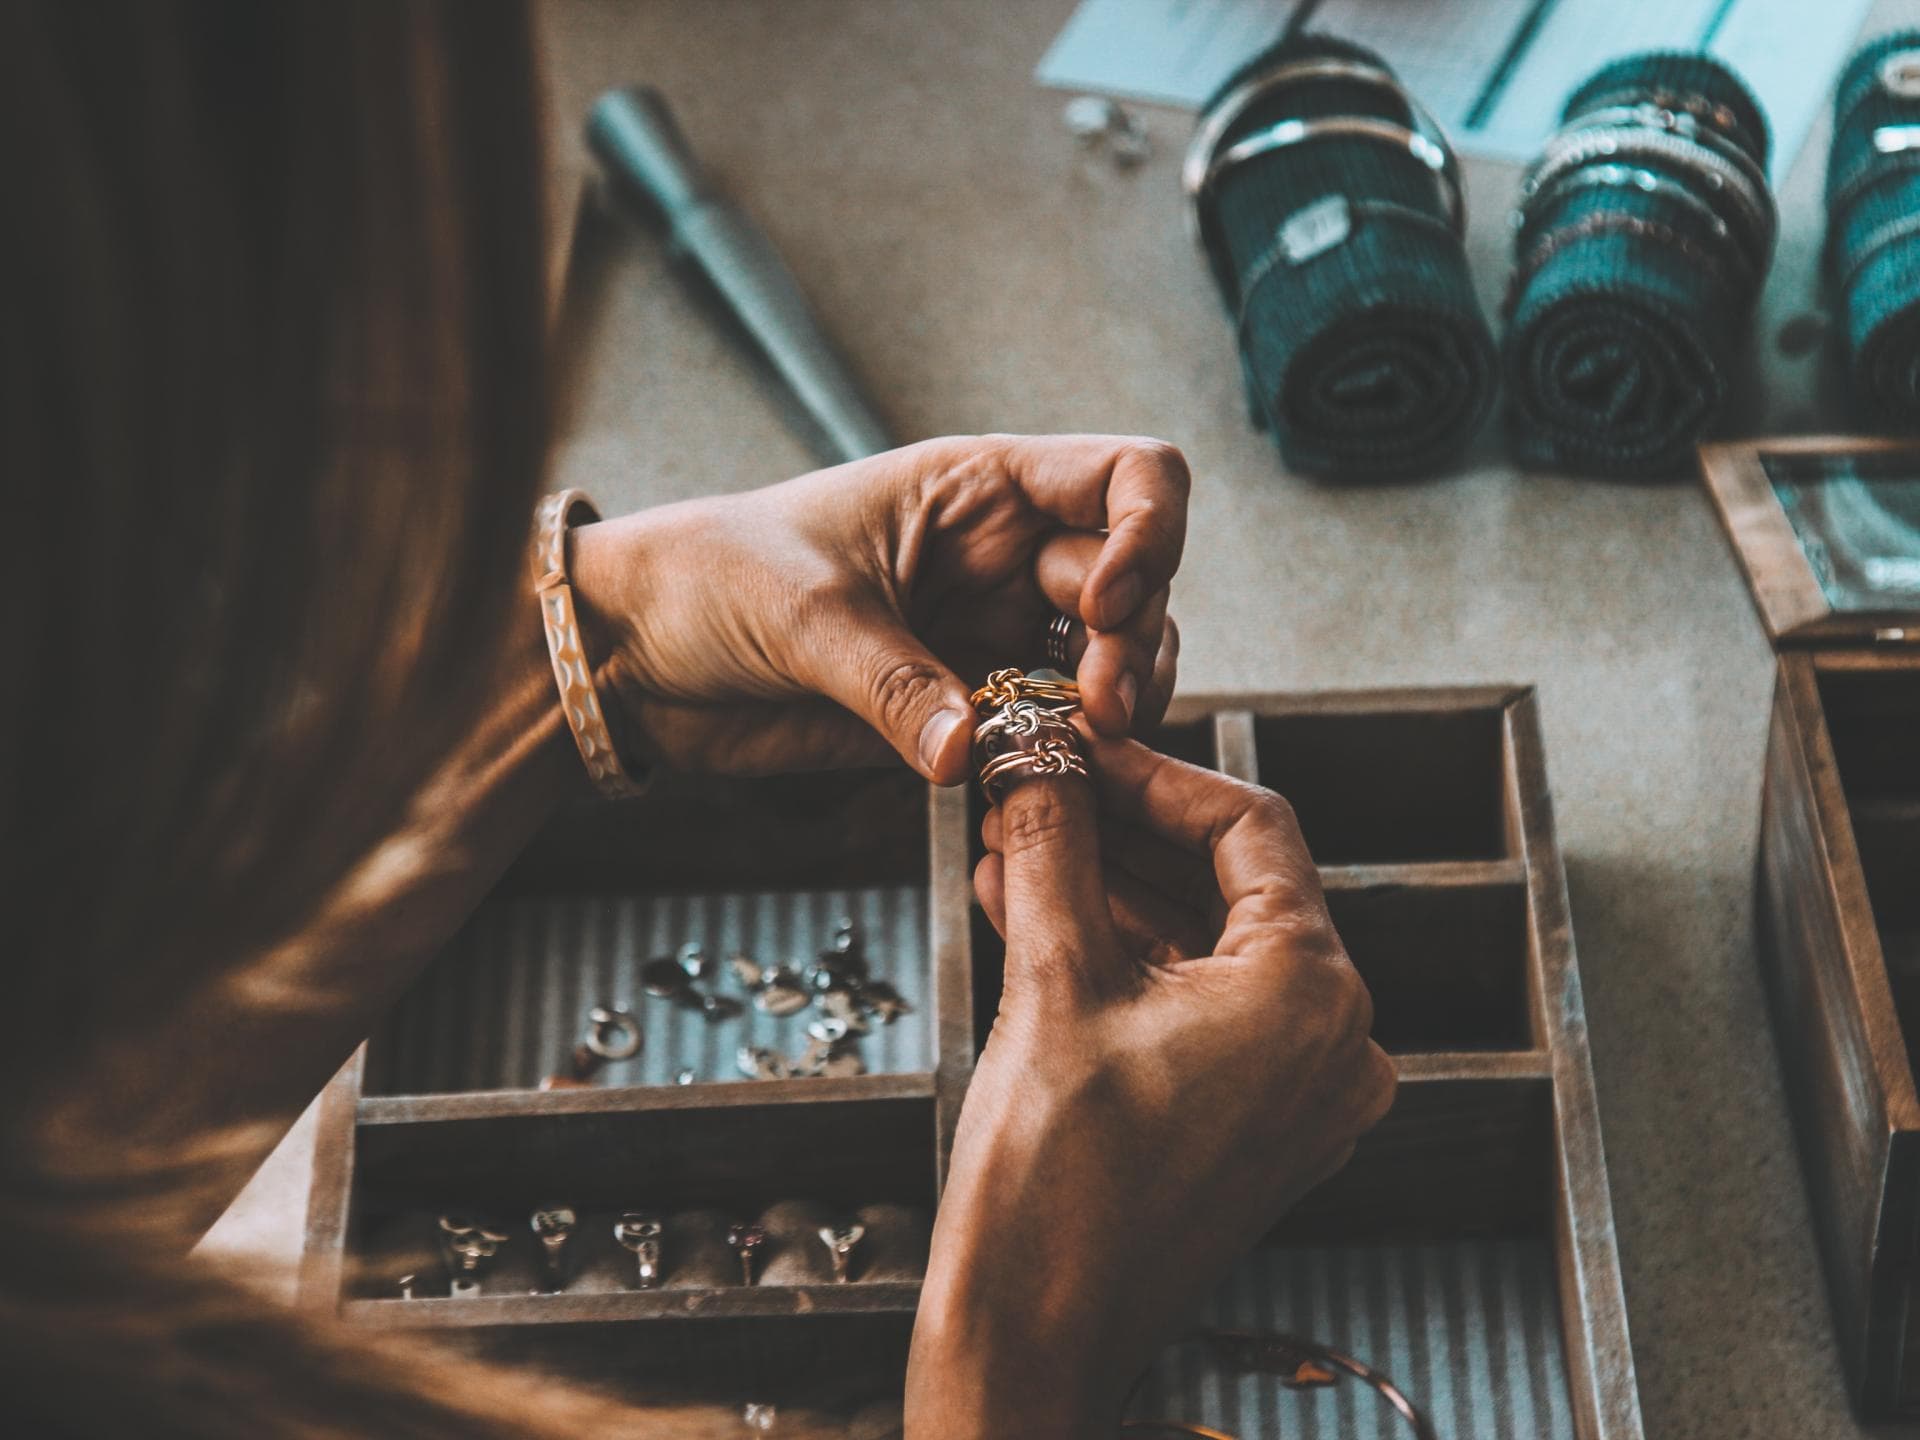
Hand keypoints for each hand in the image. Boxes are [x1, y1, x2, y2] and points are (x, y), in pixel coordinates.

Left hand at [568, 435, 1185, 780]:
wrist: (639, 655)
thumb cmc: (707, 581)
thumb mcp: (801, 614)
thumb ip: (892, 682)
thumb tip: (970, 751)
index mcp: (978, 489)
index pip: (1127, 477)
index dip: (1149, 533)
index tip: (1105, 602)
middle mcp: (1006, 554)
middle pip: (1139, 580)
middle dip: (1133, 643)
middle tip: (1093, 708)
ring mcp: (994, 631)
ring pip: (1116, 660)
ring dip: (1120, 702)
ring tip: (1077, 744)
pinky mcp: (970, 707)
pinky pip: (1056, 728)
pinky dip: (1074, 752)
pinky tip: (1048, 775)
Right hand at [905, 737, 1396, 1439]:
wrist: (1034, 1343)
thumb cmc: (1052, 1187)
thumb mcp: (1051, 983)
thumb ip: (1053, 848)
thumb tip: (1036, 759)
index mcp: (1312, 995)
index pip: (1249, 829)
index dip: (1153, 774)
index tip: (1075, 747)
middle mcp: (1333, 1042)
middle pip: (1229, 885)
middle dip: (1121, 833)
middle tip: (1034, 790)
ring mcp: (1301, 1092)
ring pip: (1206, 947)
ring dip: (1110, 893)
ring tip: (1010, 849)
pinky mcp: (1258, 1125)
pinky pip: (1200, 1009)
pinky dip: (1126, 962)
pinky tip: (1035, 915)